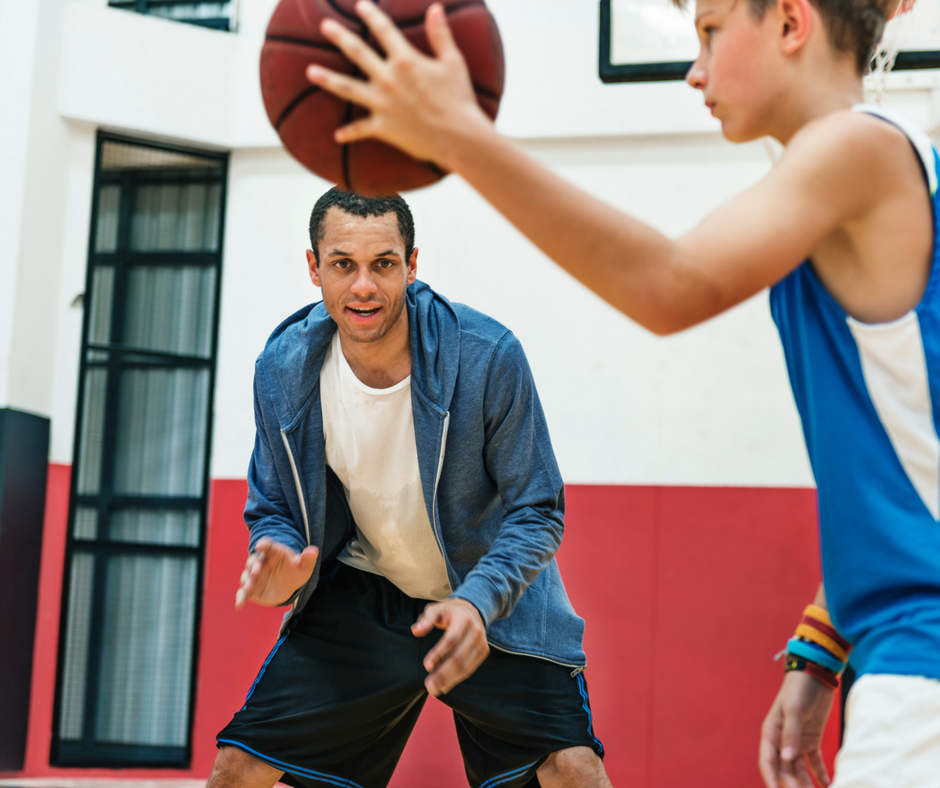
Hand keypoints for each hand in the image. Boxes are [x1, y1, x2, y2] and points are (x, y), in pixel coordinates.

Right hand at [235, 537, 318, 608]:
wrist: (290, 585)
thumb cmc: (295, 571)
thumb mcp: (303, 566)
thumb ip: (307, 559)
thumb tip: (314, 551)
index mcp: (273, 553)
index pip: (267, 546)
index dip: (263, 545)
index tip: (261, 546)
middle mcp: (260, 563)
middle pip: (253, 561)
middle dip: (253, 565)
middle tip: (256, 571)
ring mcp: (254, 577)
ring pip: (247, 577)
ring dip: (247, 581)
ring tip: (250, 586)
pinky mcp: (251, 590)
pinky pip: (243, 593)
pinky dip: (240, 598)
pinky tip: (239, 605)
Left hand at [306, 1, 491, 167]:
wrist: (458, 137)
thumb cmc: (459, 99)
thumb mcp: (453, 62)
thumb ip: (441, 34)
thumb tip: (435, 8)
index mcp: (405, 60)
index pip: (383, 30)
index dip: (371, 15)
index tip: (360, 5)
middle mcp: (388, 79)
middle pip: (357, 53)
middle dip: (339, 37)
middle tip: (325, 26)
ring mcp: (382, 104)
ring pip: (347, 88)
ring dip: (328, 79)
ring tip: (310, 71)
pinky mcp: (383, 127)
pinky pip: (361, 129)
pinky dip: (349, 132)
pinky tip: (337, 135)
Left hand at [412, 597, 489, 696]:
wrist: (472, 610)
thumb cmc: (448, 611)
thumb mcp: (436, 609)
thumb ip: (426, 620)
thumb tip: (416, 631)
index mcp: (463, 619)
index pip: (451, 639)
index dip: (439, 654)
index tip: (426, 666)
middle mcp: (475, 631)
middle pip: (459, 657)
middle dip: (443, 674)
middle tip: (428, 686)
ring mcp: (481, 643)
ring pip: (465, 667)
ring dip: (449, 680)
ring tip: (434, 690)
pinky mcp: (483, 652)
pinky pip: (470, 669)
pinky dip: (457, 679)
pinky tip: (445, 686)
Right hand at [759, 670, 835, 787]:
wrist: (816, 674)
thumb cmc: (800, 688)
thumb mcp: (794, 709)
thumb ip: (791, 733)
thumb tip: (787, 759)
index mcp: (771, 732)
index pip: (768, 762)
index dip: (772, 780)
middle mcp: (781, 740)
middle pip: (784, 770)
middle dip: (792, 786)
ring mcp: (796, 741)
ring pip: (799, 770)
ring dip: (806, 784)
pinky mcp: (811, 739)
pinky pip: (814, 763)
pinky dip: (820, 775)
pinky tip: (828, 786)